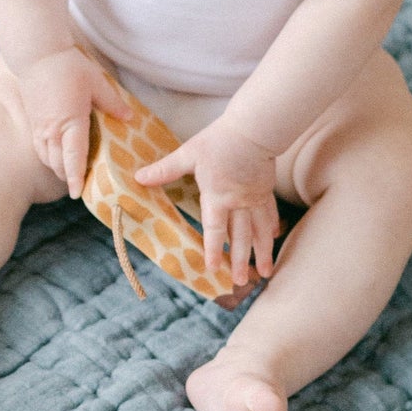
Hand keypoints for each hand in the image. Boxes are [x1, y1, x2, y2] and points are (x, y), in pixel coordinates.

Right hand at [17, 47, 130, 197]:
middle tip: (81, 186)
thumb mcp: (96, 82)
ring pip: (47, 158)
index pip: (74, 157)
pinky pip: (40, 148)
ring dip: (59, 168)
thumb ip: (112, 103)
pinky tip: (57, 156)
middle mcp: (52, 130)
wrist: (37, 54)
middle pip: (59, 164)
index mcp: (71, 122)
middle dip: (68, 177)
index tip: (78, 193)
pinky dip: (49, 157)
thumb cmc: (68, 66)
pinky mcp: (34, 122)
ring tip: (71, 174)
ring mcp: (40, 127)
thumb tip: (129, 118)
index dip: (76, 177)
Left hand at [134, 117, 279, 281]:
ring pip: (259, 231)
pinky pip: (269, 214)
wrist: (254, 128)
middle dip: (241, 261)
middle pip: (241, 237)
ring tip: (264, 273)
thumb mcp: (189, 153)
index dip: (214, 250)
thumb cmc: (220, 140)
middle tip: (241, 282)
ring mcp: (255, 197)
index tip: (214, 269)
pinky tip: (272, 237)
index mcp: (218, 196)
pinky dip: (270, 228)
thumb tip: (139, 177)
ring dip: (261, 252)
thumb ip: (165, 169)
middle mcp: (239, 202)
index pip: (215, 229)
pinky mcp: (266, 190)